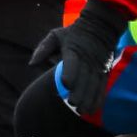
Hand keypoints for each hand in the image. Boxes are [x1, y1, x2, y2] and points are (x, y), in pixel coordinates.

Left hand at [29, 0, 127, 115]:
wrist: (101, 26)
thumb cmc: (73, 33)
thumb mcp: (56, 35)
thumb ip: (43, 48)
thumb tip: (31, 63)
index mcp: (73, 49)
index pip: (72, 62)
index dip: (70, 72)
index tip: (65, 83)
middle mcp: (87, 58)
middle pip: (84, 77)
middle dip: (79, 91)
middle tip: (72, 103)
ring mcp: (97, 65)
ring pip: (94, 84)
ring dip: (89, 98)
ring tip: (82, 111)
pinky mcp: (104, 71)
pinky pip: (102, 86)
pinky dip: (98, 98)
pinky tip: (93, 109)